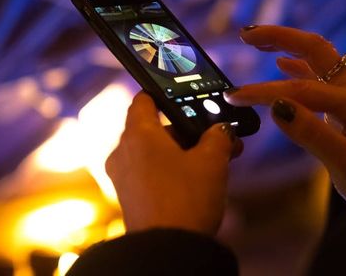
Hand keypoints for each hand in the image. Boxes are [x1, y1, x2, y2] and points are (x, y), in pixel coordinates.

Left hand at [106, 92, 242, 234]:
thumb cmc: (186, 199)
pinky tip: (198, 181)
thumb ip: (219, 136)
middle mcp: (123, 151)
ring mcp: (123, 176)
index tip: (186, 98)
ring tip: (216, 162)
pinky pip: (150, 172)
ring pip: (155, 152)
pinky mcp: (128, 197)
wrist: (167, 250)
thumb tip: (222, 130)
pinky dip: (171, 170)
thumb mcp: (212, 161)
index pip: (144, 99)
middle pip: (155, 128)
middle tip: (216, 138)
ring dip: (183, 152)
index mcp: (138, 134)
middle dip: (187, 132)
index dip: (165, 95)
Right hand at [225, 25, 345, 205]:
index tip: (235, 95)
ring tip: (256, 40)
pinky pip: (317, 73)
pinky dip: (295, 63)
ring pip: (315, 57)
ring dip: (286, 44)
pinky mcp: (342, 103)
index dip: (264, 90)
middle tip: (246, 35)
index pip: (300, 89)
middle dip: (279, 37)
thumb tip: (278, 107)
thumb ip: (312, 134)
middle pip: (314, 49)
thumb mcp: (344, 164)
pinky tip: (280, 62)